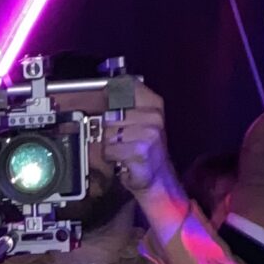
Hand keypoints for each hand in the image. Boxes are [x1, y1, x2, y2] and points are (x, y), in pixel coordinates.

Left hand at [95, 87, 177, 202]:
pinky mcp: (140, 150)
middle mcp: (154, 117)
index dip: (112, 93)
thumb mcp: (138, 120)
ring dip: (111, 145)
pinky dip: (112, 156)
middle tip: (122, 138)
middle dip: (110, 129)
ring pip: (109, 133)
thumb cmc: (144, 148)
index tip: (110, 100)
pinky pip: (110, 149)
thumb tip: (106, 88)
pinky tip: (122, 159)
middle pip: (110, 114)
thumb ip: (124, 102)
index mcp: (154, 104)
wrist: (157, 177)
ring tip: (123, 149)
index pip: (127, 86)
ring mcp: (149, 134)